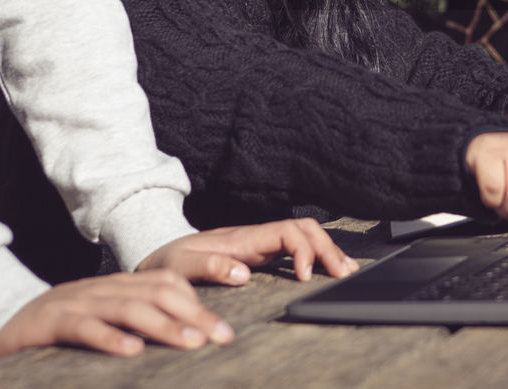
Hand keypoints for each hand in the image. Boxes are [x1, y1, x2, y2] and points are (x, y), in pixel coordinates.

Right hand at [0, 269, 230, 359]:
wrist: (2, 316)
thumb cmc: (64, 324)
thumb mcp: (107, 315)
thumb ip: (139, 318)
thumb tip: (188, 334)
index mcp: (120, 285)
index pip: (169, 283)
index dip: (199, 303)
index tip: (225, 330)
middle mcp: (105, 288)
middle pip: (157, 295)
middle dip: (193, 315)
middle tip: (221, 338)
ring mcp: (79, 302)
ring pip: (128, 309)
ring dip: (162, 326)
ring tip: (189, 342)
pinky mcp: (52, 322)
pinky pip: (85, 327)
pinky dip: (110, 338)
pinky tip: (131, 352)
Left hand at [137, 219, 359, 284]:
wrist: (161, 252)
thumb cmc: (170, 260)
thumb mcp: (181, 265)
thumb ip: (209, 267)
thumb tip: (244, 273)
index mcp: (244, 238)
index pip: (287, 232)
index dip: (303, 250)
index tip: (304, 277)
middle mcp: (258, 237)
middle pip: (305, 229)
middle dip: (327, 248)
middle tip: (343, 274)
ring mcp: (261, 244)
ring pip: (305, 236)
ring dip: (327, 250)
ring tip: (346, 271)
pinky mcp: (261, 254)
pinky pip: (296, 249)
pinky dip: (317, 257)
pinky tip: (329, 270)